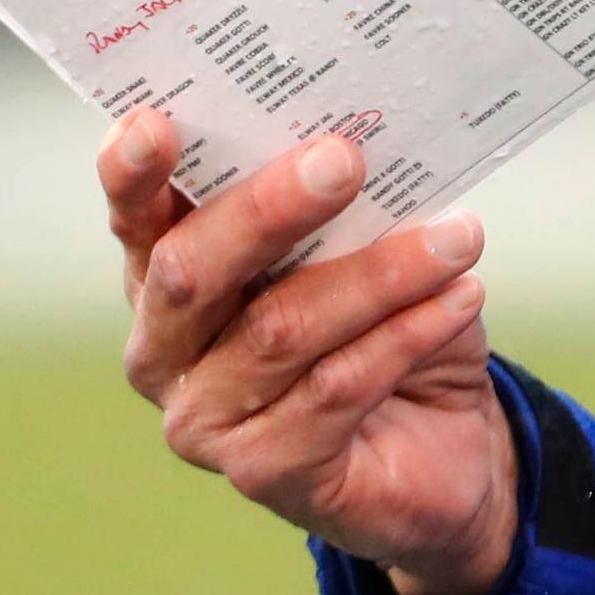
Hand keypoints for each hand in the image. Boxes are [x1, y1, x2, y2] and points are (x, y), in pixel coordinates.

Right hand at [100, 111, 519, 594]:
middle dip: (268, 210)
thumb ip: (338, 202)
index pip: (137, 219)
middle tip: (344, 161)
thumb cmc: (385, 323)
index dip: (135, 174)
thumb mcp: (362, 247)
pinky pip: (336, 389)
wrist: (444, 446)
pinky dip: (406, 334)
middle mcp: (166, 350)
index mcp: (171, 276)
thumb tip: (358, 137)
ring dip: (378, 274)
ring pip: (280, 330)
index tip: (155, 123)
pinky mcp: (265, 471)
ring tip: (457, 237)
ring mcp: (205, 420)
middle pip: (190, 272)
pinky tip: (459, 296)